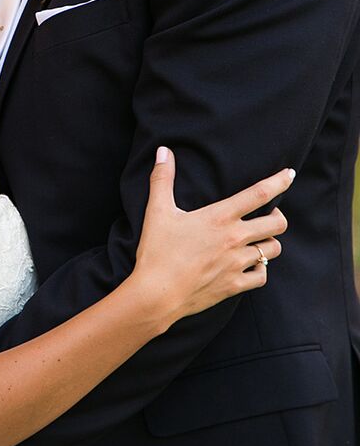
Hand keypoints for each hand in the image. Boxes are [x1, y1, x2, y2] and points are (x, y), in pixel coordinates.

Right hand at [135, 147, 291, 322]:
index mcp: (219, 217)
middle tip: (270, 215)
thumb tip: (163, 151)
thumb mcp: (157, 211)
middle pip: (277, 223)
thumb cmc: (156, 251)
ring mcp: (237, 263)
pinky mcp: (234, 285)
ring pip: (273, 249)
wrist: (156, 294)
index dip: (279, 181)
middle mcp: (234, 238)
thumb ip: (162, 179)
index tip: (289, 174)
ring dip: (269, 243)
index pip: (259, 194)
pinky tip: (251, 267)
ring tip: (258, 240)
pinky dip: (260, 270)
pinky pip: (262, 276)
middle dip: (279, 216)